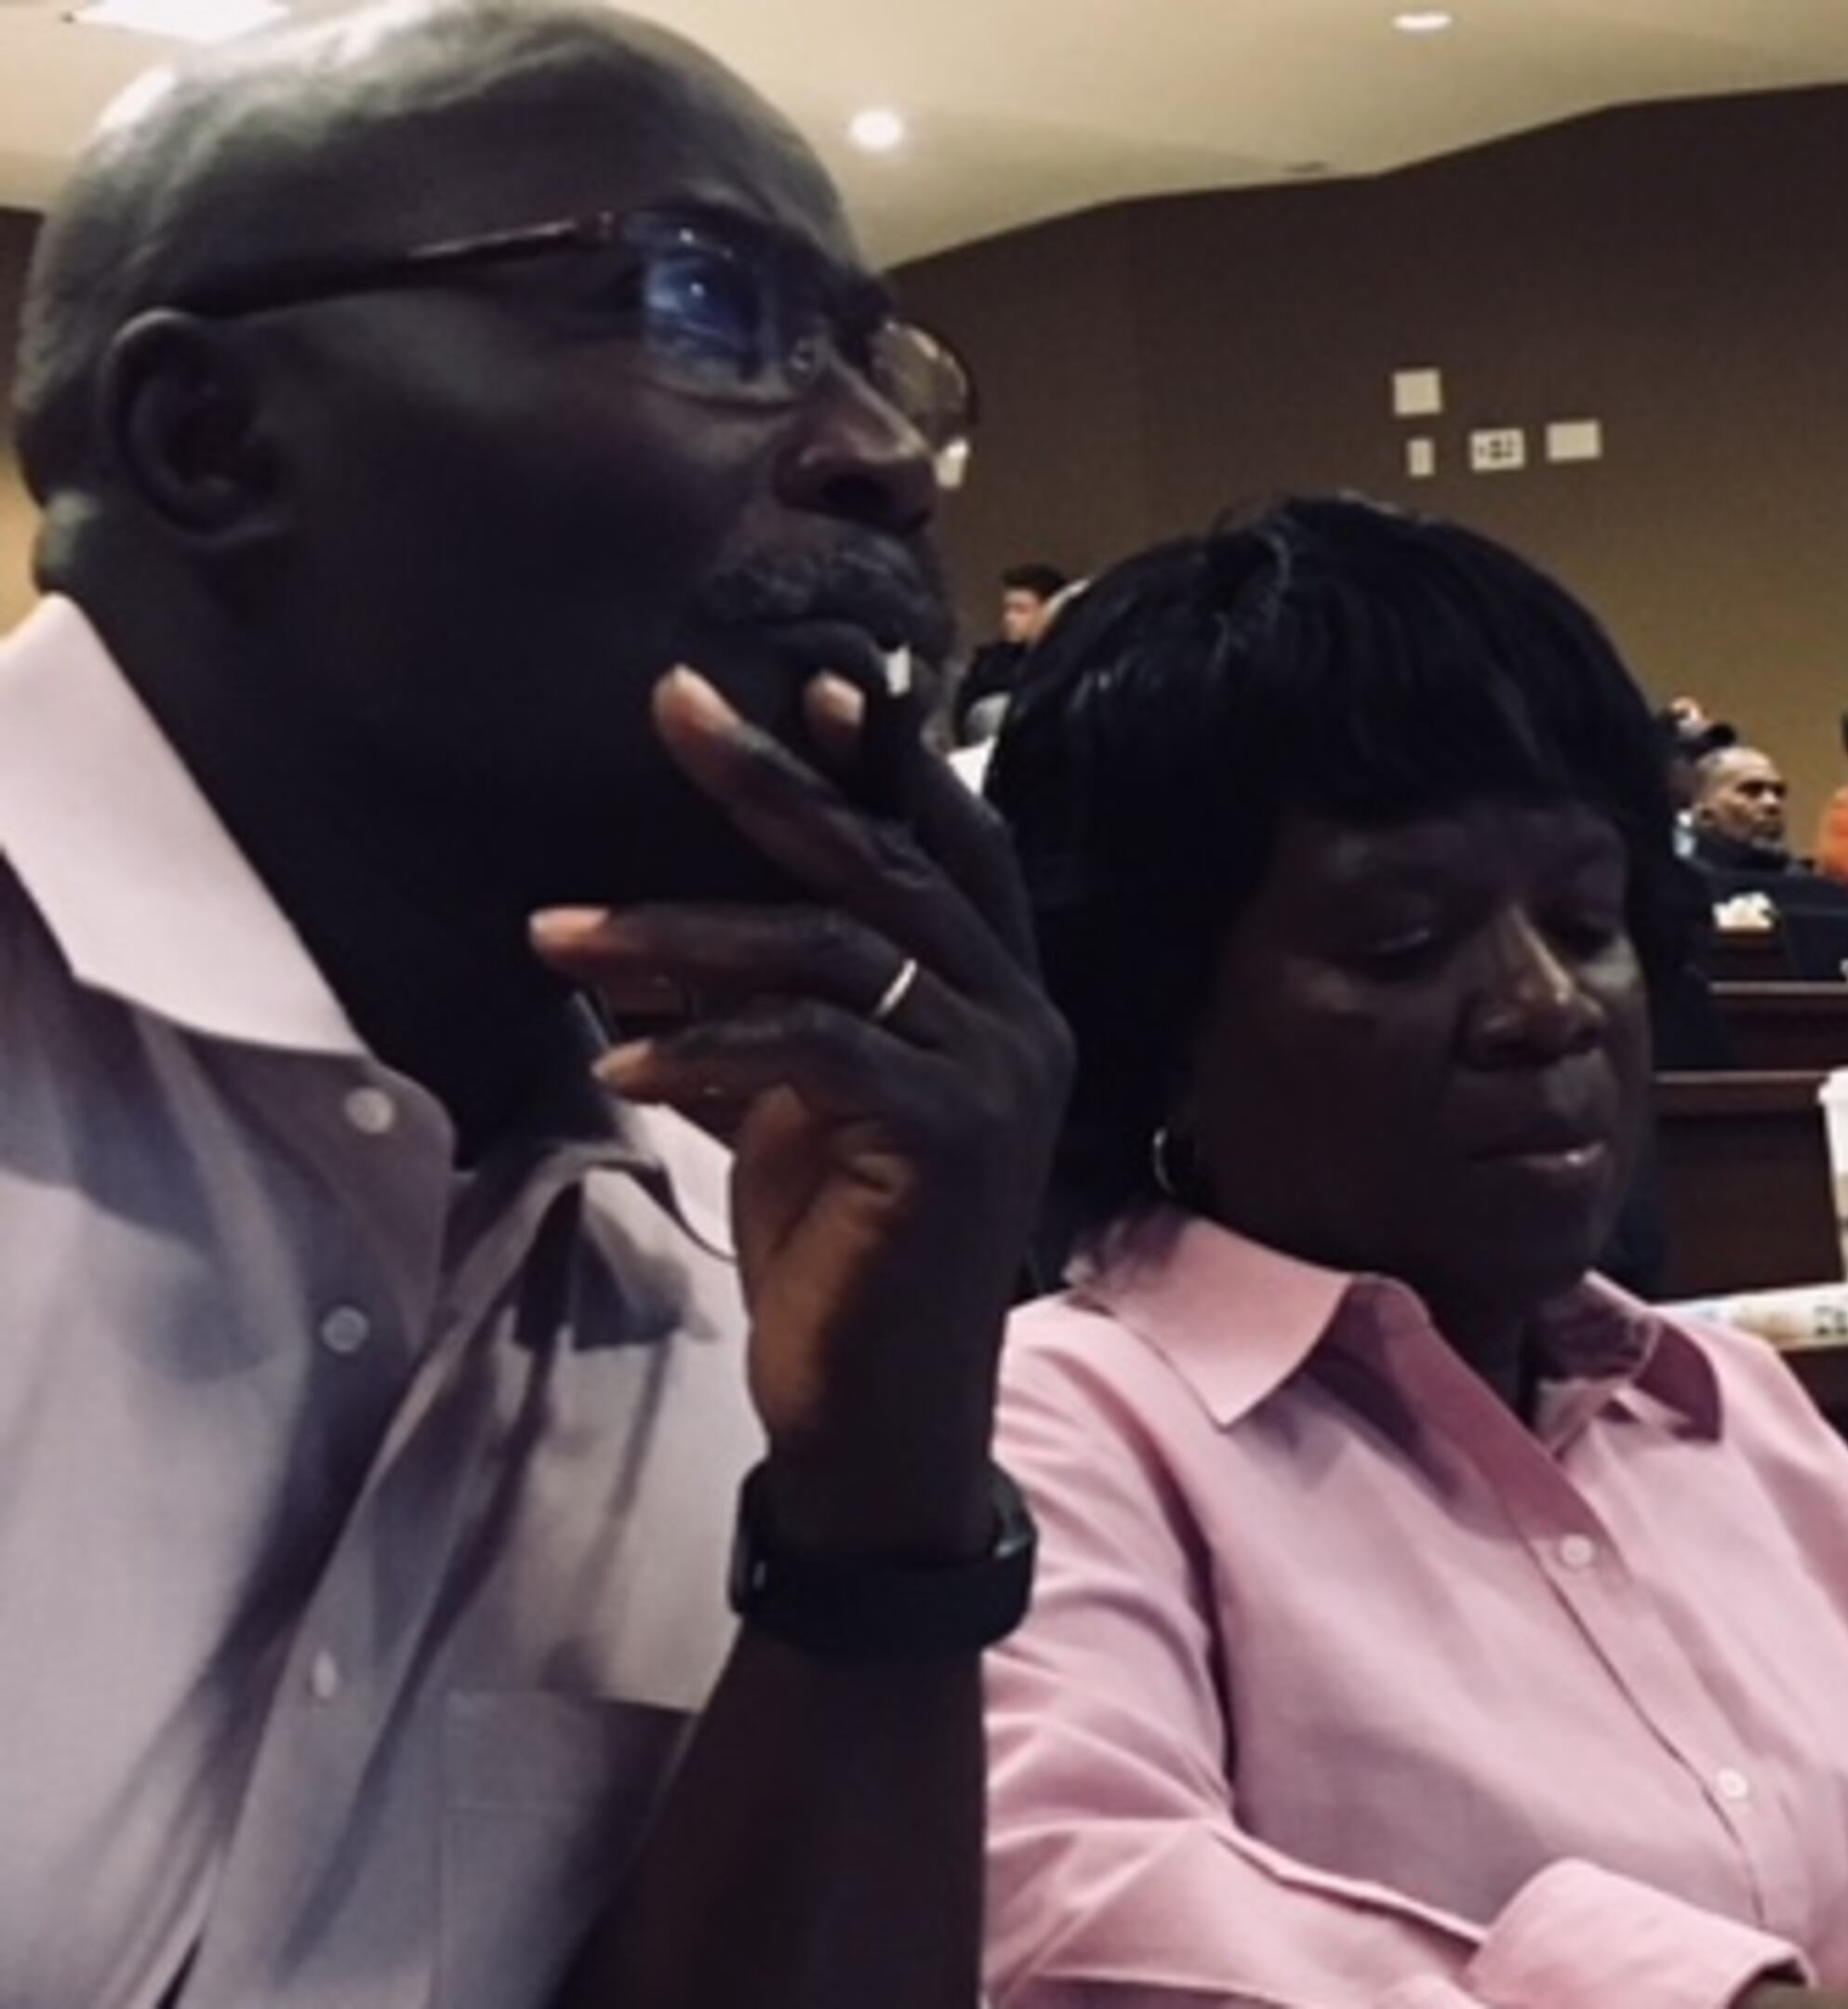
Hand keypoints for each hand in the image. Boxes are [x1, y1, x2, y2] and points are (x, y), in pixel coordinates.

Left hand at [530, 670, 1073, 1554]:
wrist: (883, 1424)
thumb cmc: (844, 1266)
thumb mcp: (808, 1117)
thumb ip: (790, 1025)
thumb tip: (676, 948)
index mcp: (1002, 1008)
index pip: (956, 852)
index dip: (891, 763)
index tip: (812, 679)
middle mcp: (1022, 1024)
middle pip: (894, 866)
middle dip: (776, 778)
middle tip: (675, 703)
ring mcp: (996, 1078)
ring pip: (838, 949)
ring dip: (681, 932)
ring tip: (556, 937)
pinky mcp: (947, 1138)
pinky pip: (812, 1050)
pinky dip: (705, 1042)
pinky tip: (620, 1059)